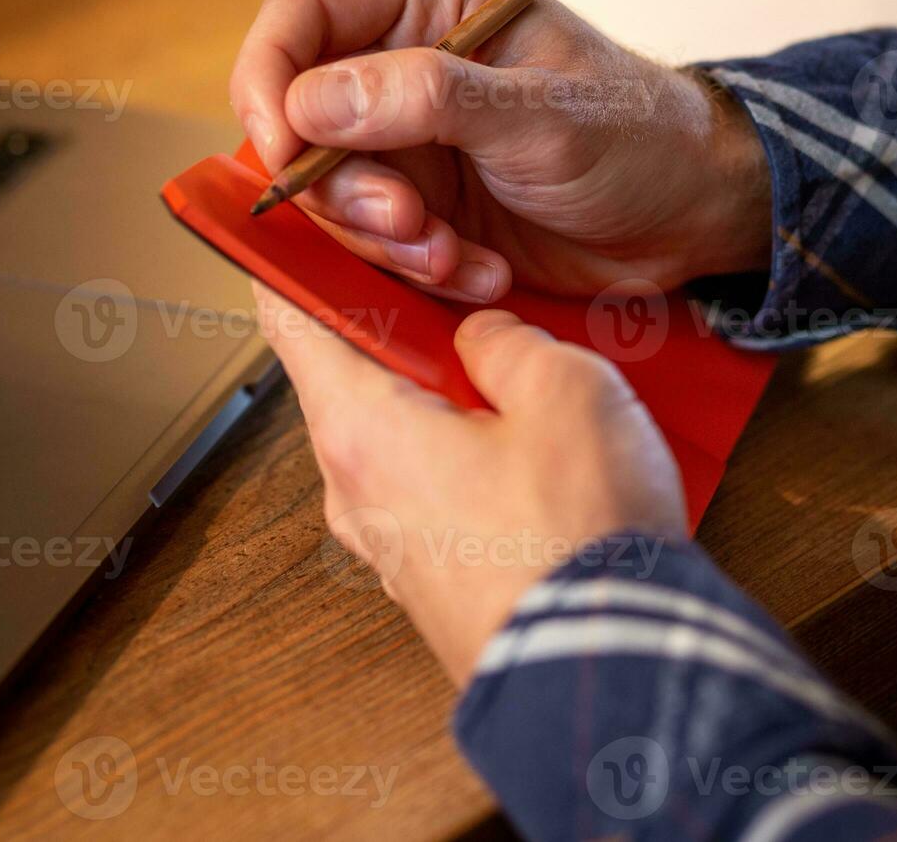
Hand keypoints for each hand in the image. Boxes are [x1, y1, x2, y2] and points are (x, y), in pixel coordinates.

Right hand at [230, 0, 771, 303]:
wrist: (689, 216)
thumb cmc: (638, 138)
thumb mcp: (540, 115)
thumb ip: (428, 98)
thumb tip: (311, 101)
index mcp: (427, 4)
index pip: (299, 17)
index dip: (269, 82)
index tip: (283, 154)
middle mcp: (403, 68)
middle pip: (299, 121)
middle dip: (342, 189)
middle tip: (408, 223)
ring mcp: (410, 144)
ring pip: (332, 196)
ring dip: (385, 242)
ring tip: (455, 256)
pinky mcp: (425, 208)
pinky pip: (377, 247)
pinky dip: (418, 271)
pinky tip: (480, 272)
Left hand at [255, 283, 685, 686]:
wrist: (607, 674)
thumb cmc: (577, 538)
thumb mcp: (566, 391)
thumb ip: (508, 341)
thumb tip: (481, 338)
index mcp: (359, 427)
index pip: (289, 315)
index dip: (299, 256)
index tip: (319, 222)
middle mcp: (352, 491)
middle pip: (347, 375)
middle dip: (402, 327)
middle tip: (466, 296)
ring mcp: (385, 545)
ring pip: (394, 435)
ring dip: (441, 396)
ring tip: (518, 377)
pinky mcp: (426, 582)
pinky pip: (426, 491)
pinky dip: (460, 455)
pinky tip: (529, 450)